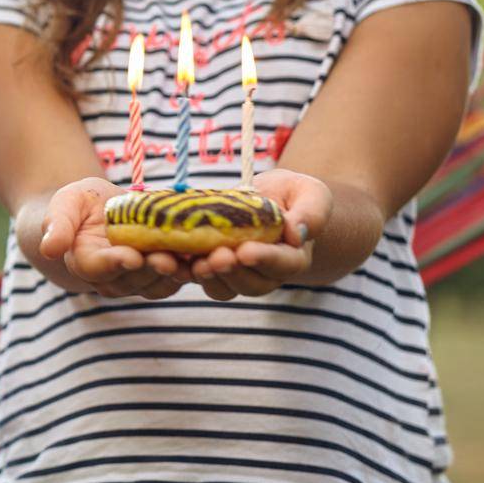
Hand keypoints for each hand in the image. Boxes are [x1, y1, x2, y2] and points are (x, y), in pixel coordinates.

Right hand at [39, 177, 186, 299]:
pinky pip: (178, 278)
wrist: (99, 214)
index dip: (115, 263)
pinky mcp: (161, 275)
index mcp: (85, 261)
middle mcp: (112, 278)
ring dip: (176, 274)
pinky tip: (205, 257)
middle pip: (133, 279)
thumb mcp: (65, 204)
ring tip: (192, 259)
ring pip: (158, 283)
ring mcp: (138, 280)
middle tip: (168, 258)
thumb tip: (49, 249)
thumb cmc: (78, 206)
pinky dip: (192, 270)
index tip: (131, 256)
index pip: (98, 267)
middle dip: (152, 269)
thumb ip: (57, 225)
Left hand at [188, 170, 331, 299]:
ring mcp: (237, 274)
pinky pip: (197, 277)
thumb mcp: (311, 194)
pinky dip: (184, 270)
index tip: (246, 251)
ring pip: (223, 287)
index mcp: (293, 257)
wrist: (272, 200)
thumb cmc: (294, 196)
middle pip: (250, 283)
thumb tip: (296, 232)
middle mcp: (265, 274)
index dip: (264, 259)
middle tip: (216, 257)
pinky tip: (172, 258)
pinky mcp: (211, 266)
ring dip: (208, 277)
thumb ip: (311, 213)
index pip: (282, 264)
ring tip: (195, 263)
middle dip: (232, 272)